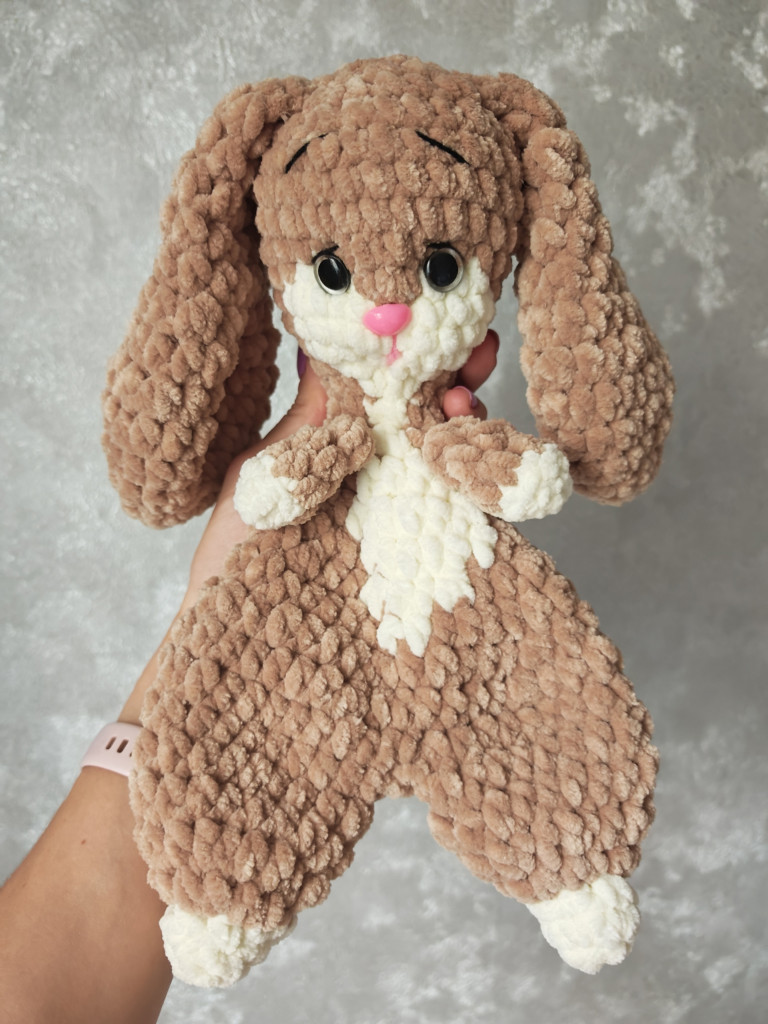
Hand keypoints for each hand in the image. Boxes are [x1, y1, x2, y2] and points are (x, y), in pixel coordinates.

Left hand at [119, 330, 497, 722]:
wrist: (235, 646)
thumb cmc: (233, 558)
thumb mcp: (261, 475)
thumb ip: (308, 423)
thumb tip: (330, 347)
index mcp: (335, 451)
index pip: (381, 393)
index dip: (409, 359)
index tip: (432, 327)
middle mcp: (375, 478)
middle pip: (425, 419)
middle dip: (453, 381)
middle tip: (479, 349)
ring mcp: (400, 517)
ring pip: (449, 459)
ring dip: (466, 426)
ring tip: (465, 403)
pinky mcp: (421, 558)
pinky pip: (462, 514)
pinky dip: (480, 483)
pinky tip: (478, 457)